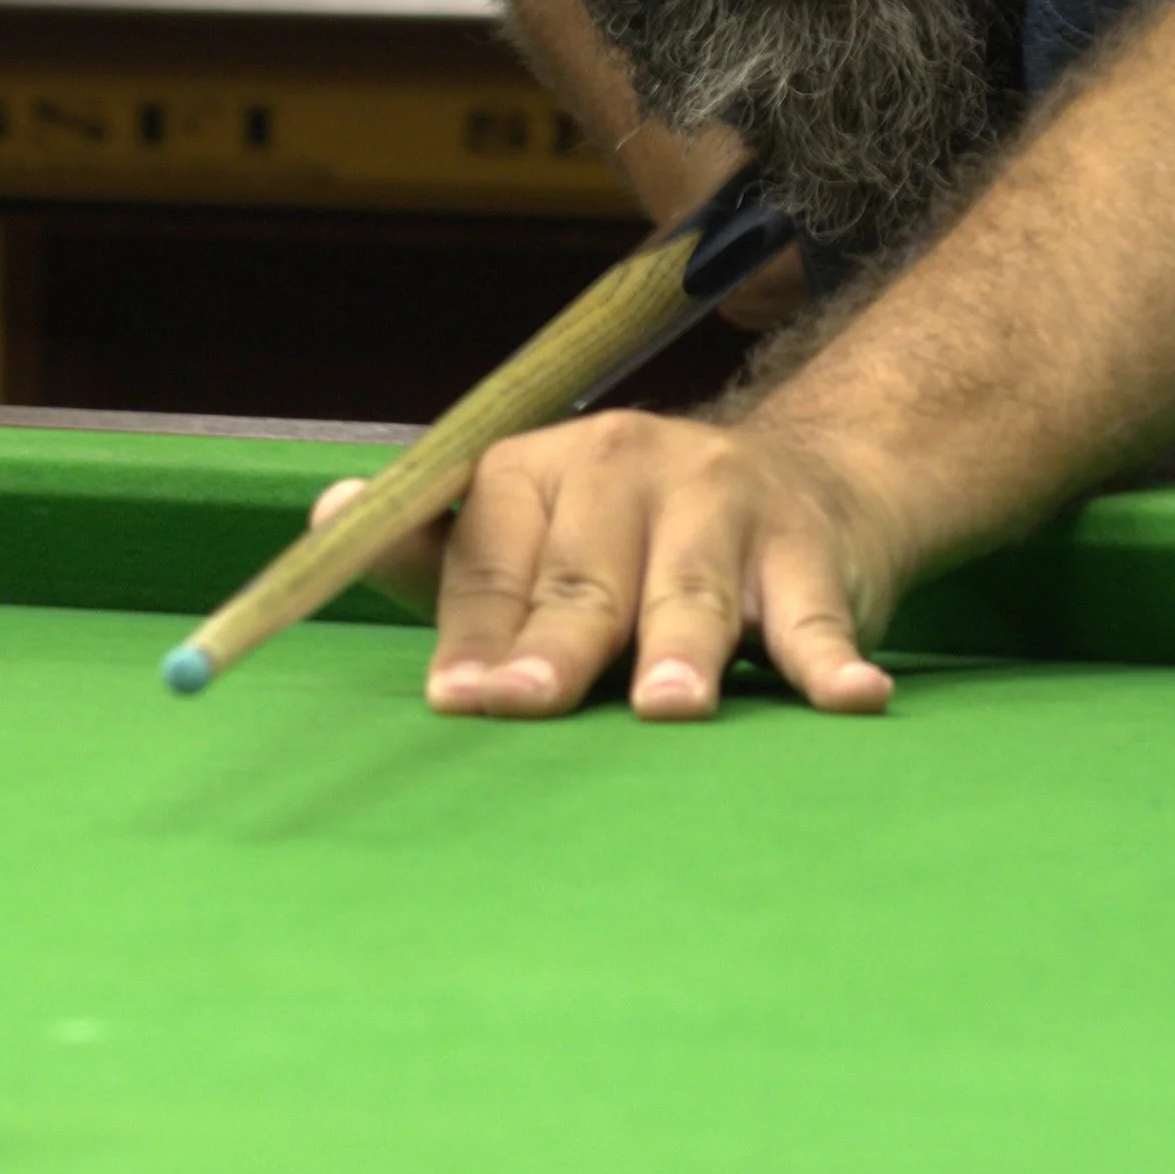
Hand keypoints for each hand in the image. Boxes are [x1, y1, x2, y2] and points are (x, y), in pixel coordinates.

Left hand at [309, 413, 900, 722]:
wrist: (811, 479)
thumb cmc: (634, 539)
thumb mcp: (536, 530)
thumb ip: (437, 547)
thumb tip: (326, 516)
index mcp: (545, 468)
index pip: (493, 551)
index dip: (473, 629)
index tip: (455, 697)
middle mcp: (629, 466)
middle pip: (584, 575)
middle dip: (555, 647)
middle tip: (523, 704)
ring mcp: (725, 501)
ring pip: (690, 589)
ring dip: (680, 648)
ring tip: (669, 707)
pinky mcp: (811, 548)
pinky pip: (815, 611)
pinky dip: (829, 659)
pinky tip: (848, 699)